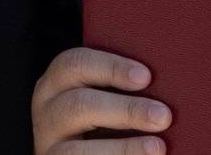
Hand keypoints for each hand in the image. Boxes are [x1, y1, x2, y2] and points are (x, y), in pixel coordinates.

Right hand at [32, 46, 168, 154]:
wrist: (92, 153)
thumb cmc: (105, 127)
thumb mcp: (104, 104)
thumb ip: (121, 92)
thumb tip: (165, 85)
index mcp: (56, 86)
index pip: (75, 64)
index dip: (111, 67)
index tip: (146, 77)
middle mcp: (46, 113)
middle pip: (78, 104)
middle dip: (125, 110)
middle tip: (163, 116)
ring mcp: (49, 146)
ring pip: (77, 150)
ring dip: (124, 148)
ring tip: (158, 148)